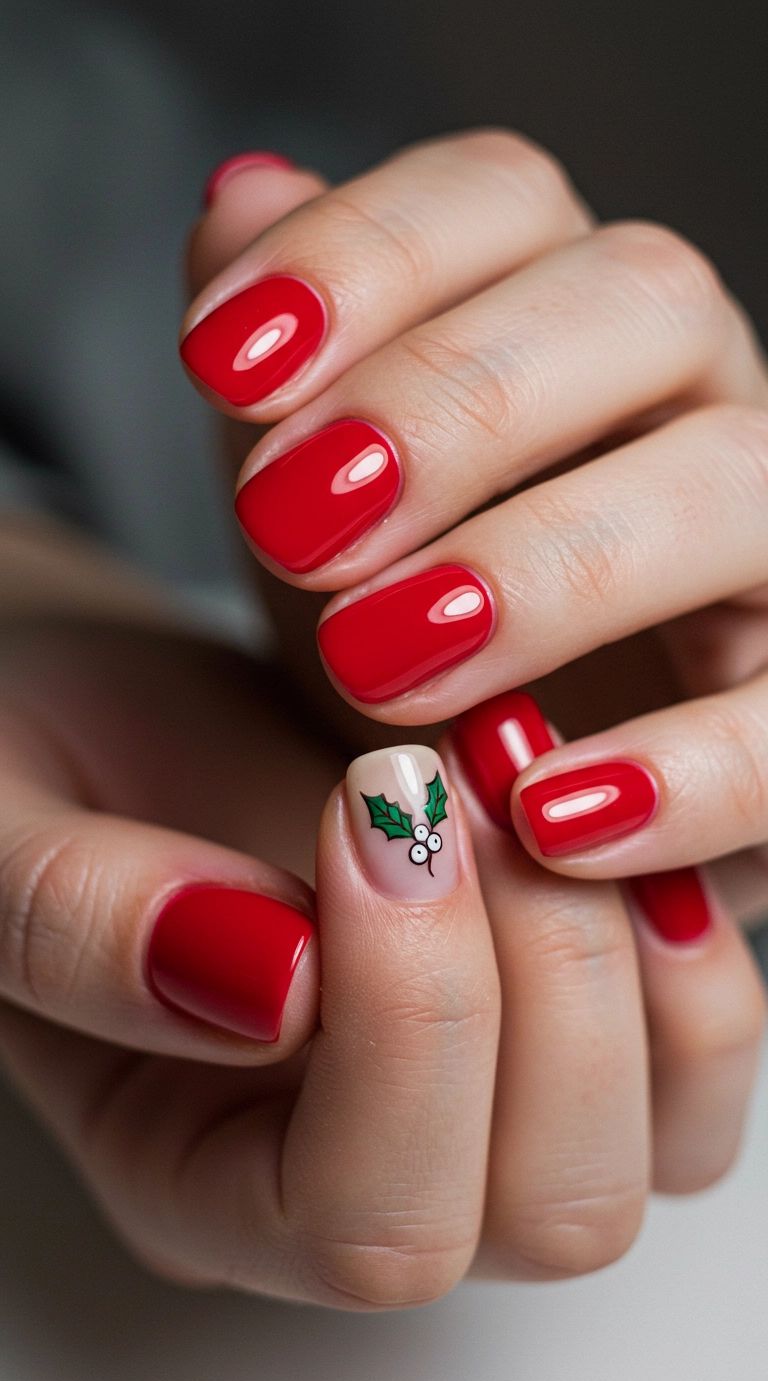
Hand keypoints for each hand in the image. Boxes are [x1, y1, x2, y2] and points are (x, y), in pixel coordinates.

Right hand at [0, 619, 759, 1300]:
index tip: (367, 805)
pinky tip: (602, 814)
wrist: (102, 702)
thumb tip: (265, 985)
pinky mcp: (544, 1013)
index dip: (409, 1026)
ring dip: (612, 945)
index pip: (363, 1223)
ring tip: (515, 769)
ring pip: (647, 1147)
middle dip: (536, 975)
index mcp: (196, 1175)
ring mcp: (468, 1100)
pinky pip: (691, 1054)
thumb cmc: (33, 763)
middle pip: (541, 1206)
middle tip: (451, 777)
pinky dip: (685, 941)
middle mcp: (350, 1173)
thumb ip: (74, 920)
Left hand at [182, 129, 767, 924]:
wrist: (481, 770)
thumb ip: (282, 360)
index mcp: (565, 308)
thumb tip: (238, 208)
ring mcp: (764, 539)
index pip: (504, 196)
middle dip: (450, 401)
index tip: (218, 363)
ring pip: (728, 486)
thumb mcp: (316, 487)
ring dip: (548, 568)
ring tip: (374, 659)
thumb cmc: (400, 601)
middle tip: (288, 519)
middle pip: (639, 298)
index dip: (362, 256)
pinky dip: (686, 771)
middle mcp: (692, 392)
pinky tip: (541, 815)